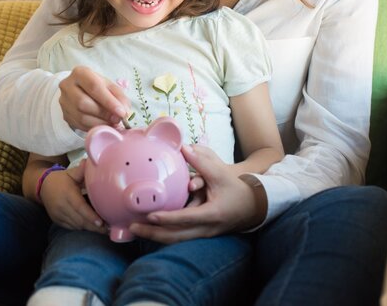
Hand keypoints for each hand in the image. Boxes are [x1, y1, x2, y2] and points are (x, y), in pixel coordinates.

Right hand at [40, 160, 105, 233]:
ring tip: (102, 228)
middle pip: (79, 220)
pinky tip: (90, 226)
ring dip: (89, 228)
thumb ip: (81, 170)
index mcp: (67, 193)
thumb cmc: (61, 179)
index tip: (101, 222)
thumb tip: (91, 162)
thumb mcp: (71, 173)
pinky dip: (81, 227)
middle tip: (107, 228)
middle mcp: (61, 206)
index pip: (80, 207)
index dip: (91, 216)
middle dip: (94, 226)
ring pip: (76, 226)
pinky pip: (71, 227)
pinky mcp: (57, 220)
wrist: (43, 186)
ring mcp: (58, 214)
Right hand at [58, 66, 129, 131]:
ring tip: (112, 122)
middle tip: (117, 119)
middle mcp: (67, 86)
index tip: (122, 112)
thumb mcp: (109, 86)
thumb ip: (119, 97)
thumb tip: (125, 112)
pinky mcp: (65, 115)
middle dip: (104, 113)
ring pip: (81, 116)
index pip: (94, 87)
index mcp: (80, 73)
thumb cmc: (97, 86)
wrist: (79, 90)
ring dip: (100, 123)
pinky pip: (80, 125)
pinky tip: (103, 125)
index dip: (109, 101)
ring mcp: (64, 101)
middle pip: (84, 103)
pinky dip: (94, 128)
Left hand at [129, 145, 262, 243]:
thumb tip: (184, 147)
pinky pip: (179, 238)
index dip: (167, 218)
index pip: (186, 219)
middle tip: (132, 227)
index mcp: (211, 214)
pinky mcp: (199, 235)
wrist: (253, 206)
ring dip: (155, 236)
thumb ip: (202, 162)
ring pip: (176, 240)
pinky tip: (148, 230)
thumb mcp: (221, 174)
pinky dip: (163, 235)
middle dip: (153, 234)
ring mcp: (203, 235)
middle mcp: (206, 229)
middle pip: (176, 236)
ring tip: (134, 229)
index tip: (150, 216)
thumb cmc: (236, 189)